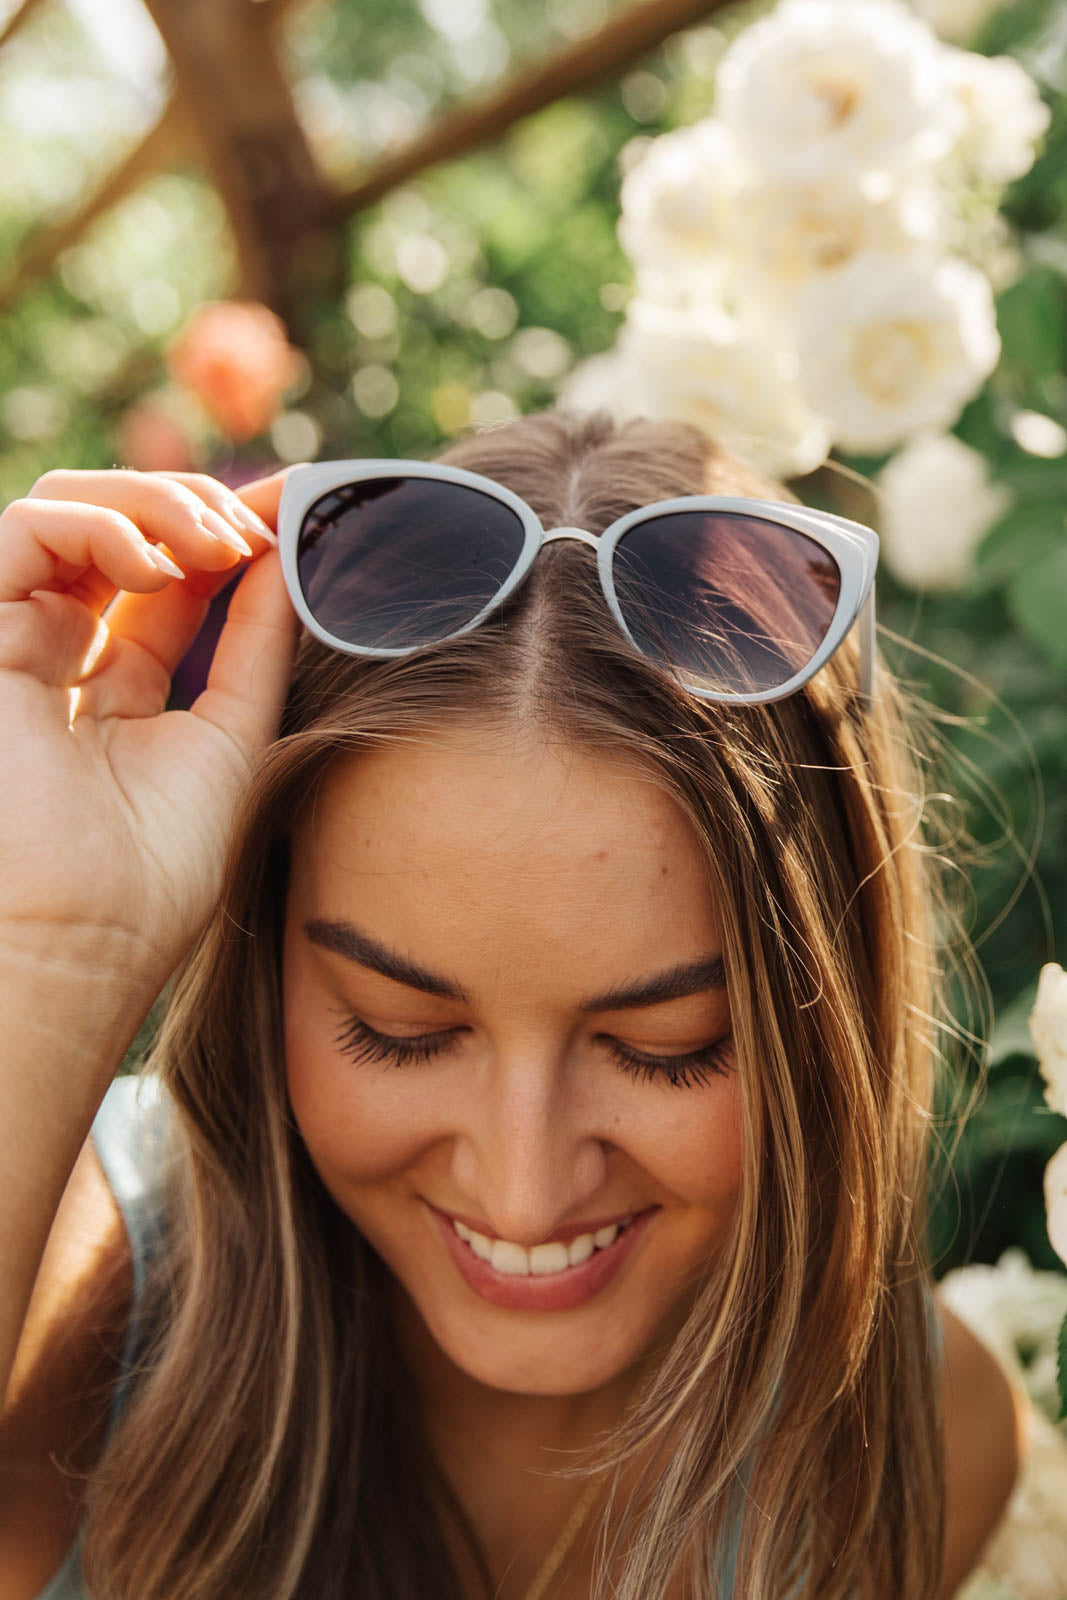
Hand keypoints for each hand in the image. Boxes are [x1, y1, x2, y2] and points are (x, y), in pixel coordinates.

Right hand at [0, 466, 299, 985]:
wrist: (85, 937)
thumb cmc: (156, 870)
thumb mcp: (234, 736)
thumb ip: (256, 645)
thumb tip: (287, 560)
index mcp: (113, 689)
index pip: (167, 581)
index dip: (224, 541)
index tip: (289, 524)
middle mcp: (56, 658)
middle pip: (117, 534)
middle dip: (193, 513)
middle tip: (254, 533)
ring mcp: (12, 642)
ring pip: (67, 513)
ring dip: (155, 507)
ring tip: (218, 544)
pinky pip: (24, 528)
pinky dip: (100, 524)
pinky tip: (159, 566)